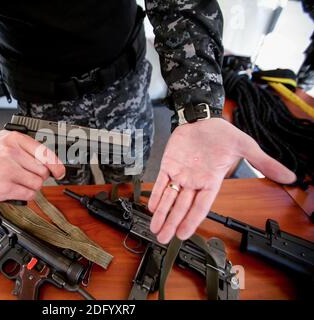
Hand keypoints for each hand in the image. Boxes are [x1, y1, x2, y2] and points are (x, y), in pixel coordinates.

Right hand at [0, 130, 64, 201]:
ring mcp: (8, 170)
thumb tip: (50, 162)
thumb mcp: (5, 140)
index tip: (60, 172)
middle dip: (40, 176)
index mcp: (15, 139)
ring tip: (21, 183)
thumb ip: (26, 148)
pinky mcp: (3, 187)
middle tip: (29, 176)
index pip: (45, 153)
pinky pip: (28, 194)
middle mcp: (12, 153)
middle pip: (43, 171)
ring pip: (37, 183)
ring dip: (33, 186)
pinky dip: (26, 195)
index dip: (57, 165)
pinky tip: (17, 190)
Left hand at [148, 118, 295, 243]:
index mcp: (211, 182)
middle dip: (172, 223)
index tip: (183, 235)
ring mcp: (181, 174)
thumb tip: (289, 176)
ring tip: (155, 228)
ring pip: (170, 198)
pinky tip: (152, 206)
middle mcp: (194, 182)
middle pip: (182, 207)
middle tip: (163, 239)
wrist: (204, 118)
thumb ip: (264, 163)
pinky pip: (161, 182)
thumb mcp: (245, 147)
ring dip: (162, 213)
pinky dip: (156, 193)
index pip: (201, 206)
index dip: (192, 221)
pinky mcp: (169, 164)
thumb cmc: (223, 134)